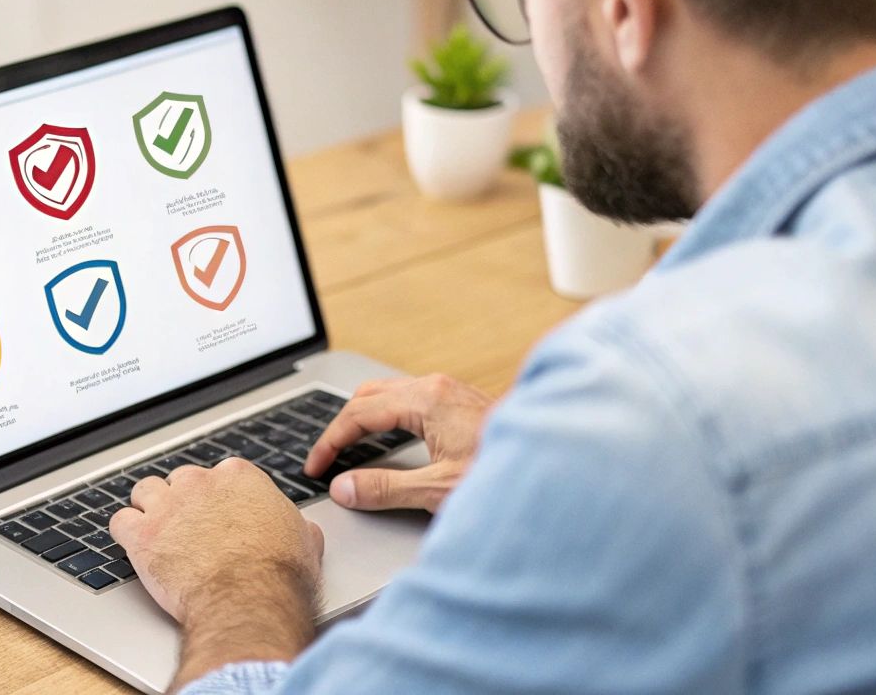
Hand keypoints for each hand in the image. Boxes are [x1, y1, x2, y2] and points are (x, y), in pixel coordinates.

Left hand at [110, 459, 323, 685]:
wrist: (248, 600)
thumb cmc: (278, 574)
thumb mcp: (304, 541)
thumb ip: (295, 526)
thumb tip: (303, 530)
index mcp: (239, 477)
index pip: (219, 475)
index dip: (217, 498)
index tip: (217, 514)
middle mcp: (200, 483)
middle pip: (181, 480)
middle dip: (183, 501)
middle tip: (188, 528)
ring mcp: (168, 506)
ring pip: (146, 491)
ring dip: (149, 508)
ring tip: (156, 529)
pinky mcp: (142, 534)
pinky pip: (120, 521)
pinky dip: (126, 532)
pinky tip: (133, 543)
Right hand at [304, 373, 492, 512]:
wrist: (559, 465)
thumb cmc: (507, 472)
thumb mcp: (438, 489)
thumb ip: (386, 488)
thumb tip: (345, 488)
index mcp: (426, 399)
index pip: (359, 414)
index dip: (330, 441)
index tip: (315, 467)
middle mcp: (437, 387)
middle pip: (369, 396)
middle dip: (342, 426)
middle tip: (325, 458)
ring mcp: (451, 391)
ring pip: (389, 393)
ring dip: (364, 418)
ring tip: (348, 448)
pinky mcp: (462, 402)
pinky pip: (409, 398)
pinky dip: (386, 416)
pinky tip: (387, 438)